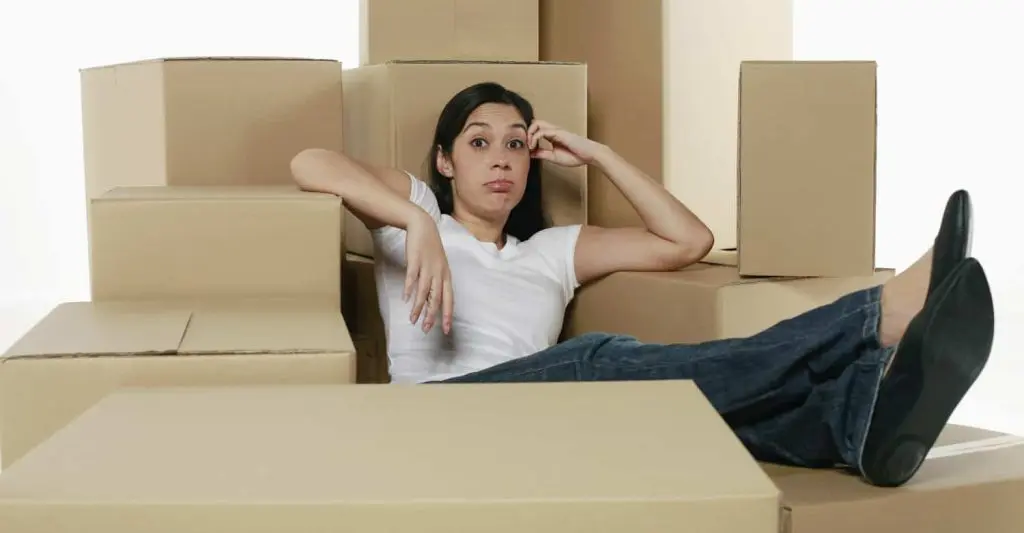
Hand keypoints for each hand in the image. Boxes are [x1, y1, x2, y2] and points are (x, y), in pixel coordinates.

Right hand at [403, 212, 453, 333]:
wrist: (423, 226)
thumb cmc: (431, 248)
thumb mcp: (439, 266)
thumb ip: (437, 282)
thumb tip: (432, 299)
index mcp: (446, 276)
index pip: (449, 299)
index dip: (447, 314)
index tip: (446, 330)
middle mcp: (439, 273)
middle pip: (437, 298)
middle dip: (432, 315)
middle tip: (426, 329)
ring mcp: (427, 267)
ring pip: (424, 291)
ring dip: (418, 307)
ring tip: (413, 319)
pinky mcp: (415, 260)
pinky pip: (412, 277)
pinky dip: (409, 288)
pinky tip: (405, 299)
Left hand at [528, 119, 604, 166]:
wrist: (590, 155)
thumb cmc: (576, 156)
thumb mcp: (554, 157)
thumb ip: (542, 153)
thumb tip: (530, 154)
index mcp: (552, 136)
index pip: (535, 130)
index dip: (528, 138)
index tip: (526, 150)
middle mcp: (552, 130)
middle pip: (534, 123)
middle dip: (526, 132)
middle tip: (525, 145)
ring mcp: (556, 130)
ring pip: (536, 123)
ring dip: (529, 134)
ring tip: (529, 146)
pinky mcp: (559, 132)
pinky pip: (542, 131)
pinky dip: (535, 138)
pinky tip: (534, 147)